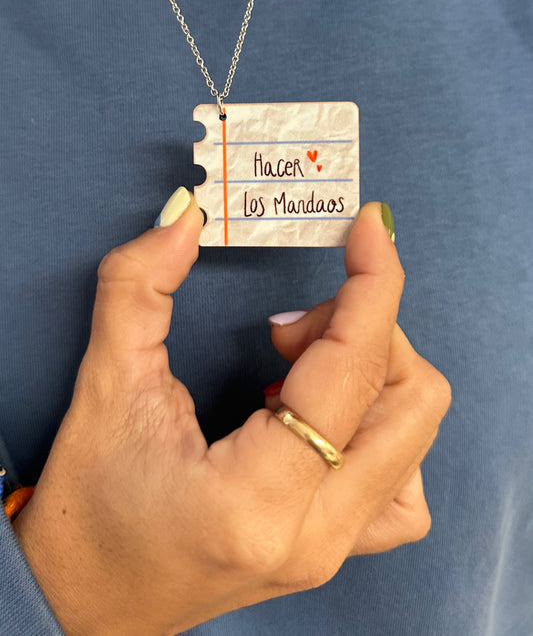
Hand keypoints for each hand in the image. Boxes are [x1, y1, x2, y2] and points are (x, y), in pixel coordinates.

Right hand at [14, 194, 450, 635]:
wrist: (87, 601)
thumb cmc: (88, 509)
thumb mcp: (104, 385)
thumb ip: (139, 287)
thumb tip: (187, 217)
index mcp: (258, 497)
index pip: (353, 370)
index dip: (372, 284)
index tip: (371, 228)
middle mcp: (315, 534)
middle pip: (410, 399)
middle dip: (364, 331)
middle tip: (288, 326)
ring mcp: (333, 550)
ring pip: (416, 438)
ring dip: (373, 375)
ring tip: (296, 369)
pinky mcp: (334, 550)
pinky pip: (403, 485)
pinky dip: (380, 428)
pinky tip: (322, 416)